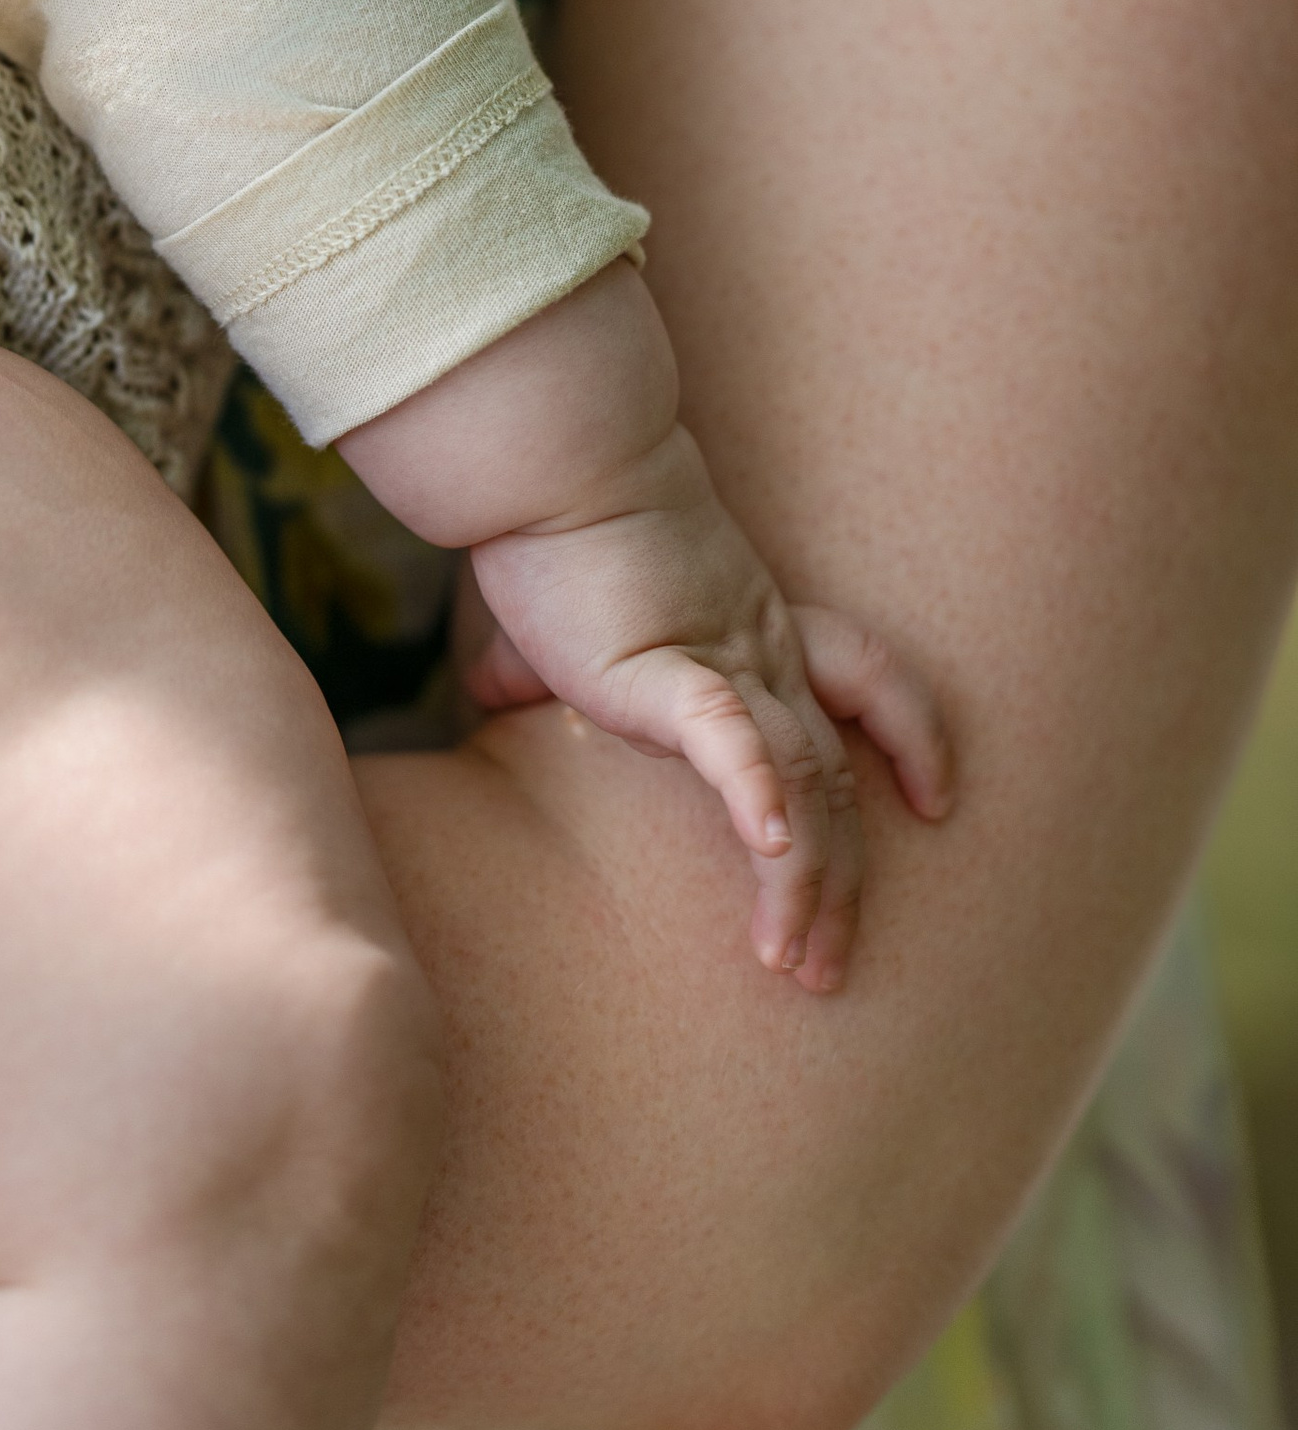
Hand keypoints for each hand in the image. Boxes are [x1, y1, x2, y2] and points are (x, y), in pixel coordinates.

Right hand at [464, 443, 951, 992]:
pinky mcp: (672, 671)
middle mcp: (761, 650)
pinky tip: (769, 852)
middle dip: (846, 879)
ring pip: (804, 782)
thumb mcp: (562, 613)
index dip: (912, 737)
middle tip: (828, 969)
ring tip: (795, 963)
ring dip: (808, 880)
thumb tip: (495, 695)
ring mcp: (728, 659)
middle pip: (838, 772)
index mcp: (750, 629)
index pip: (867, 678)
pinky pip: (735, 745)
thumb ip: (541, 663)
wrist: (552, 460)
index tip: (934, 802)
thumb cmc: (554, 524)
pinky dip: (762, 801)